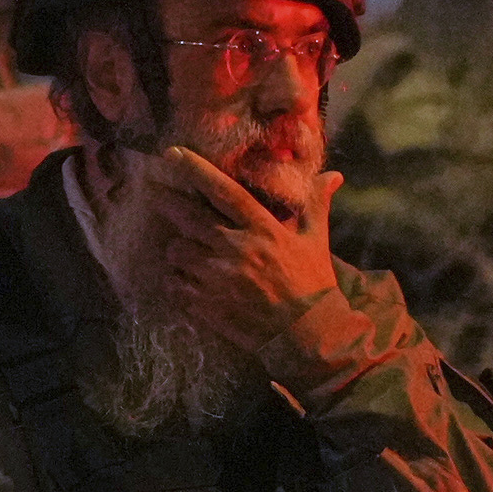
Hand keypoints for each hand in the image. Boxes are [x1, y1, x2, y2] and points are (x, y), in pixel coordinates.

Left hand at [125, 145, 339, 350]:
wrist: (310, 336)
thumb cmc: (314, 285)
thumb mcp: (316, 241)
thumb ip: (317, 204)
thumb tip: (334, 175)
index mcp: (263, 230)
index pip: (224, 192)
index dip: (196, 170)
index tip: (172, 154)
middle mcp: (237, 250)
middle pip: (188, 218)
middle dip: (169, 204)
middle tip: (158, 196)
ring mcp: (220, 279)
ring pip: (177, 251)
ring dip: (176, 248)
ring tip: (183, 251)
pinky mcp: (208, 305)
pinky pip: (175, 285)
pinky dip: (175, 280)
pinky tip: (184, 280)